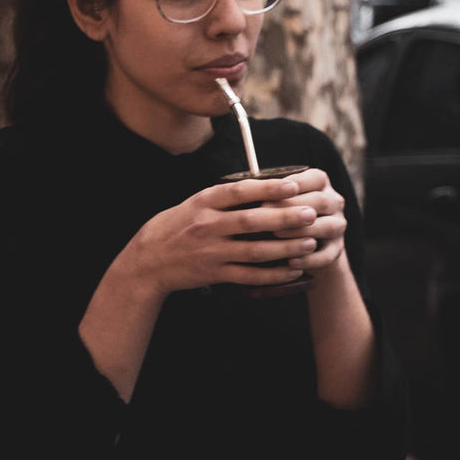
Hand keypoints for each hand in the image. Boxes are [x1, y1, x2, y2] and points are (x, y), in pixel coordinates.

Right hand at [121, 177, 321, 296]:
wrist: (147, 261)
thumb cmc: (176, 226)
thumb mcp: (194, 203)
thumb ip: (224, 196)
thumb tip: (263, 184)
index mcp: (203, 202)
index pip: (239, 191)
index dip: (267, 188)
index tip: (294, 185)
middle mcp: (207, 226)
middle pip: (251, 221)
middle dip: (284, 218)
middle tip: (311, 214)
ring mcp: (211, 252)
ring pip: (254, 251)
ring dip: (285, 248)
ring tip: (310, 243)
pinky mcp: (214, 274)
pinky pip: (249, 275)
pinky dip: (273, 274)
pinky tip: (293, 270)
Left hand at [270, 167, 347, 276]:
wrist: (308, 248)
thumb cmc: (285, 216)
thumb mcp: (280, 200)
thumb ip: (270, 194)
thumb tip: (245, 192)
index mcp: (320, 184)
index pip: (314, 178)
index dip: (293, 185)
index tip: (268, 193)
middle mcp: (334, 202)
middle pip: (320, 201)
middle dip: (292, 208)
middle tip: (265, 215)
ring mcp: (339, 226)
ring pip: (327, 227)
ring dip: (300, 231)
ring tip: (275, 236)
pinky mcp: (338, 249)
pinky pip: (327, 255)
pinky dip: (309, 259)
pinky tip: (290, 262)